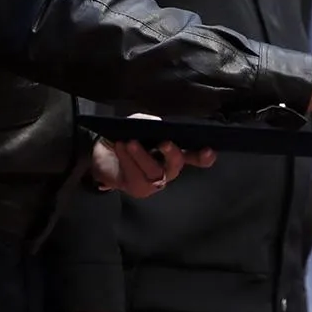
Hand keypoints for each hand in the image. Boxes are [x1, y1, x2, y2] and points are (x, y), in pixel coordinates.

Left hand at [91, 121, 213, 197]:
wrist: (103, 154)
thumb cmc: (127, 137)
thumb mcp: (137, 124)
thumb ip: (148, 122)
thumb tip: (157, 125)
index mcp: (174, 152)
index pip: (194, 155)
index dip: (204, 156)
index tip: (208, 150)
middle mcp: (168, 168)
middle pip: (177, 164)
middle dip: (173, 154)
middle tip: (164, 142)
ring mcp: (155, 181)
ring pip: (154, 171)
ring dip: (142, 155)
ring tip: (130, 142)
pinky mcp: (139, 189)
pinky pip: (137, 176)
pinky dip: (127, 160)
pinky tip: (121, 148)